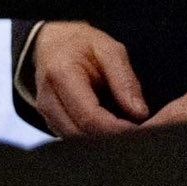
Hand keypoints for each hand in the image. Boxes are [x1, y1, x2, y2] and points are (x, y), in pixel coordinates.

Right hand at [33, 22, 149, 136]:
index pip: (90, 117)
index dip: (117, 129)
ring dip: (103, 140)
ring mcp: (46, 114)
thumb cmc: (82, 45)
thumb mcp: (109, 50)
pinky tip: (111, 129)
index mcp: (61, 75)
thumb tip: (139, 113)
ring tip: (126, 128)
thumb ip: (124, 80)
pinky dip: (94, 137)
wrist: (53, 43)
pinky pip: (73, 139)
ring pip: (77, 141)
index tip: (140, 128)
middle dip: (112, 137)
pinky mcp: (50, 123)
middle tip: (138, 131)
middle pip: (81, 134)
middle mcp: (47, 99)